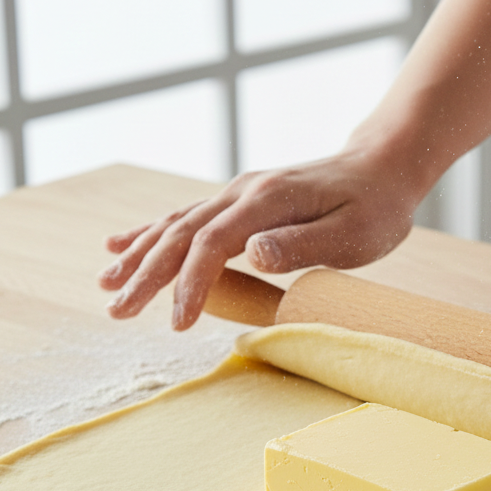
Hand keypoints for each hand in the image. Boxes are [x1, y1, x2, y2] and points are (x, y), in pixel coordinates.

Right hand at [98, 147, 418, 329]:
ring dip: (140, 255)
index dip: (190, 284)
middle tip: (117, 311)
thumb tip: (251, 254)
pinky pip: (187, 216)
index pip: (213, 244)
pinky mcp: (242, 201)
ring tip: (107, 283)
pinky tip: (122, 244)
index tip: (177, 322)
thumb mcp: (352, 234)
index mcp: (267, 201)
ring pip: (177, 224)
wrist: (383, 168)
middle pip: (182, 233)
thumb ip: (302, 245)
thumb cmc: (376, 208)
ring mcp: (239, 193)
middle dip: (147, 274)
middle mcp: (244, 192)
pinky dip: (151, 232)